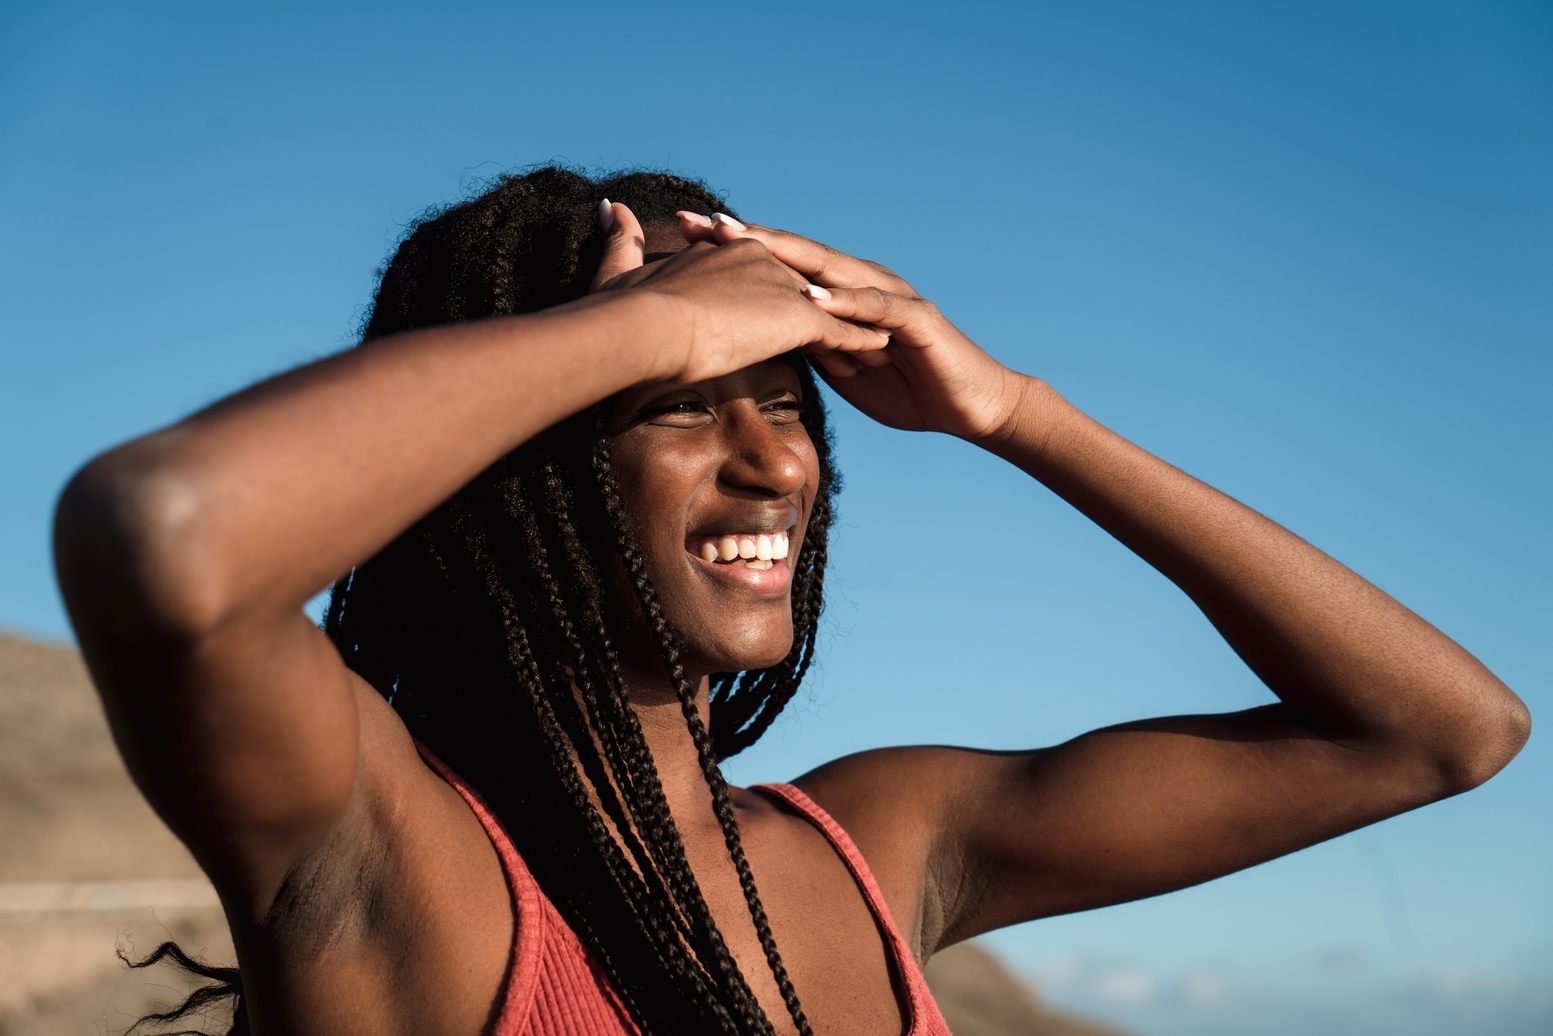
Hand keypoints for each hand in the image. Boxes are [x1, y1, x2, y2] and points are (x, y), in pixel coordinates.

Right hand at [588, 201, 888, 385]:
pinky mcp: (798, 317)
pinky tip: (877, 354)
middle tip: (846, 326)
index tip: (787, 314)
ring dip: (849, 327)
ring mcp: (783, 288)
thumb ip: (621, 243)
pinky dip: (858, 342)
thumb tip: (611, 206)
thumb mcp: (621, 272)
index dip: (778, 297)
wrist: (644, 327)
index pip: (765, 274)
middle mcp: (763, 263)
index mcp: (729, 254)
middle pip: (802, 287)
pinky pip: (838, 331)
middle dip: (824, 309)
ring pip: (825, 309)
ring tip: (871, 347)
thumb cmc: (623, 310)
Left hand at [678, 211, 1027, 442]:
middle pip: (797, 254)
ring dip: (786, 254)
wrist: (972, 407)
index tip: (685, 239)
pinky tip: (810, 297)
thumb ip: (812, 345)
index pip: (781, 266)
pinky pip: (874, 308)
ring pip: (831, 269)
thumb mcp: (844, 369)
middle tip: (698, 222)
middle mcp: (863, 284)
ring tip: (742, 242)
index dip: (736, 252)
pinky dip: (842, 302)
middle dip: (748, 237)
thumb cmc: (908, 389)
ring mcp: (890, 297)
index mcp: (842, 295)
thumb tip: (765, 340)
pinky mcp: (916, 320)